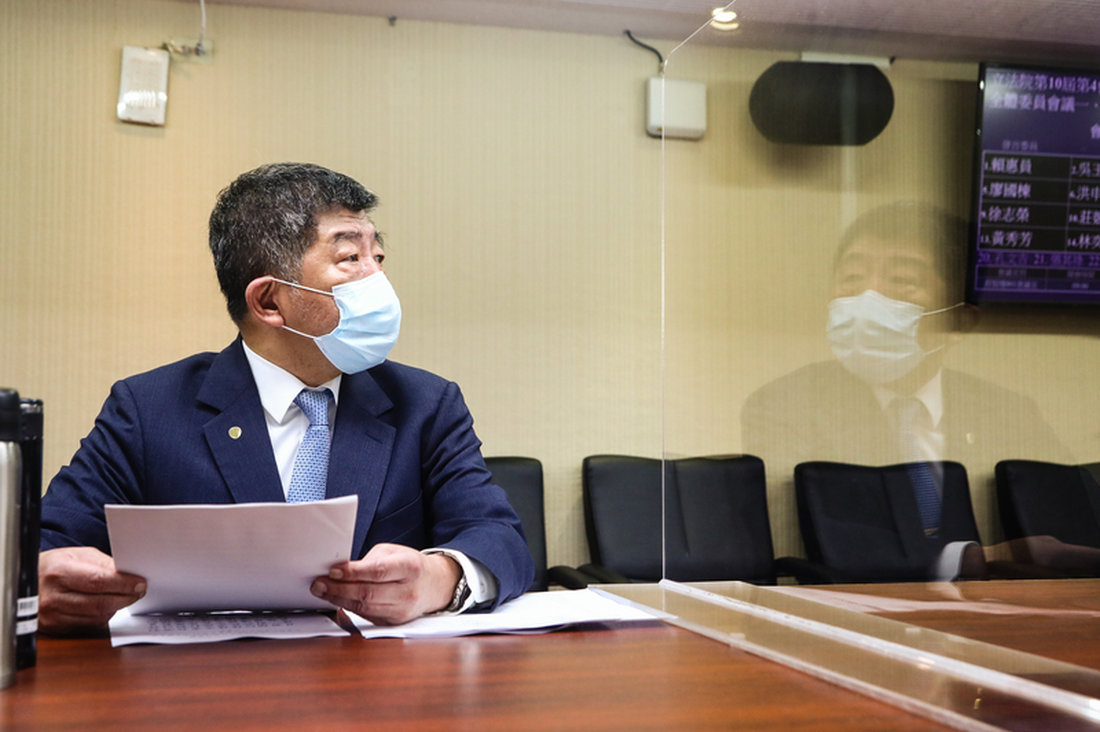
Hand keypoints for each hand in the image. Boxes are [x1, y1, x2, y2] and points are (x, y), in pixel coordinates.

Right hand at [38, 546, 146, 634]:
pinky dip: (103, 616)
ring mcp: (51, 617)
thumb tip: (130, 574)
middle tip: (139, 591)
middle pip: (99, 604)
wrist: (28, 580)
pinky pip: (89, 625)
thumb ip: (104, 564)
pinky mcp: (55, 629)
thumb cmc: (55, 565)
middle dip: (126, 598)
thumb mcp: (78, 555)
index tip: (140, 583)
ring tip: (124, 596)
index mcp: (58, 572)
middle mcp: (52, 597)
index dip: (123, 584)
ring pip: (97, 617)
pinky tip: (107, 606)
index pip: (98, 581)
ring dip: (116, 608)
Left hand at [310, 543, 460, 624]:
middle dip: (339, 589)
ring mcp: (402, 610)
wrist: (434, 585)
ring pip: (365, 608)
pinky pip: (366, 616)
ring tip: (322, 591)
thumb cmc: (410, 566)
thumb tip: (340, 571)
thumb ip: (369, 561)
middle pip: (368, 594)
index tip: (333, 570)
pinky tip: (337, 600)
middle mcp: (408, 591)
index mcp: (410, 567)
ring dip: (339, 600)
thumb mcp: (394, 553)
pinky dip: (348, 608)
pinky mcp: (394, 622)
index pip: (379, 571)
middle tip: (318, 584)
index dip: (353, 572)